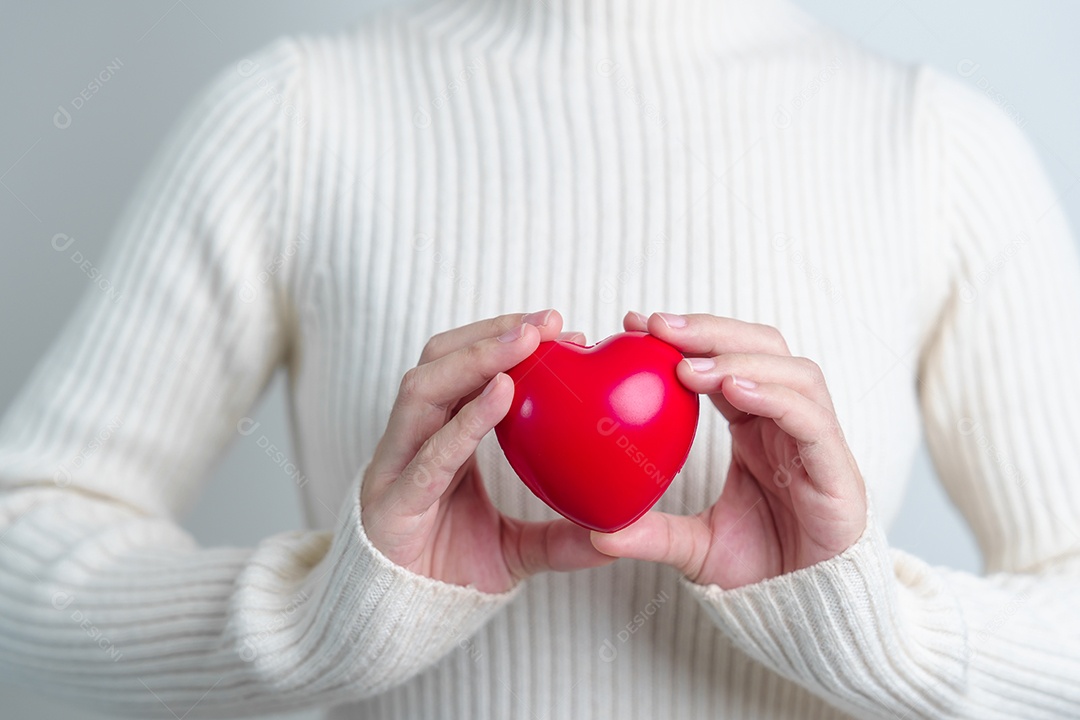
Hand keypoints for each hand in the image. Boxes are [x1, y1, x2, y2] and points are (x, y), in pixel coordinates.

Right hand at [361, 310, 610, 593]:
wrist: (395, 624)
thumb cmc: (447, 573)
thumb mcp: (516, 551)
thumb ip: (560, 537)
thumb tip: (619, 534)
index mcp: (437, 440)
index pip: (464, 371)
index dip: (505, 342)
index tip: (561, 330)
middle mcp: (411, 442)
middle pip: (438, 361)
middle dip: (491, 334)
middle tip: (549, 323)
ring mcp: (396, 469)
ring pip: (422, 390)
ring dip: (476, 358)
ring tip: (525, 344)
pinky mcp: (392, 504)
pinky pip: (428, 454)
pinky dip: (465, 421)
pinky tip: (502, 396)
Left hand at [590, 311, 866, 588]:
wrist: (812, 615)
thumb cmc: (764, 571)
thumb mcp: (695, 548)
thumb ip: (652, 534)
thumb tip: (595, 533)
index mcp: (756, 427)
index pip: (724, 361)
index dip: (686, 338)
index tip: (635, 325)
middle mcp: (788, 423)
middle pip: (762, 347)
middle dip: (710, 330)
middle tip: (656, 327)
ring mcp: (817, 443)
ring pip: (792, 372)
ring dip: (739, 358)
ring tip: (687, 365)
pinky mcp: (838, 470)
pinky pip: (811, 419)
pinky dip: (774, 397)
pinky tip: (734, 389)